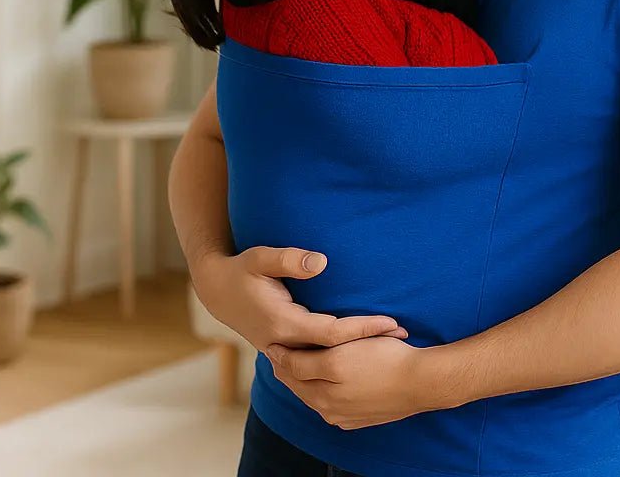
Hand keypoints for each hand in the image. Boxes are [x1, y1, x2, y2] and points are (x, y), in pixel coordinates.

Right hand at [191, 245, 408, 352]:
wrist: (216, 291)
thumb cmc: (241, 270)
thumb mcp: (260, 258)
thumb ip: (289, 259)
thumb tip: (321, 263)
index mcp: (282, 323)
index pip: (331, 334)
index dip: (362, 329)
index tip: (391, 322)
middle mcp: (283, 343)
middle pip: (333, 354)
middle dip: (367, 345)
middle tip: (404, 335)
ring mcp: (283, 350)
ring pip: (325, 362)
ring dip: (356, 355)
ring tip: (392, 346)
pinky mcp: (285, 350)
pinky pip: (317, 360)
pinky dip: (340, 359)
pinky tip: (362, 355)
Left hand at [266, 336, 438, 429]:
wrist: (419, 382)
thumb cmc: (387, 356)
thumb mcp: (347, 347)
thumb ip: (311, 356)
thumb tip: (285, 359)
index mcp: (327, 378)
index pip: (293, 366)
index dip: (281, 353)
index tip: (271, 344)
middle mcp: (329, 402)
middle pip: (298, 385)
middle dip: (286, 370)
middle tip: (276, 356)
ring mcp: (341, 414)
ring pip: (311, 398)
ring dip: (300, 384)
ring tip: (294, 370)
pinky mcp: (353, 421)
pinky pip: (327, 409)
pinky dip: (317, 397)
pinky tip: (320, 386)